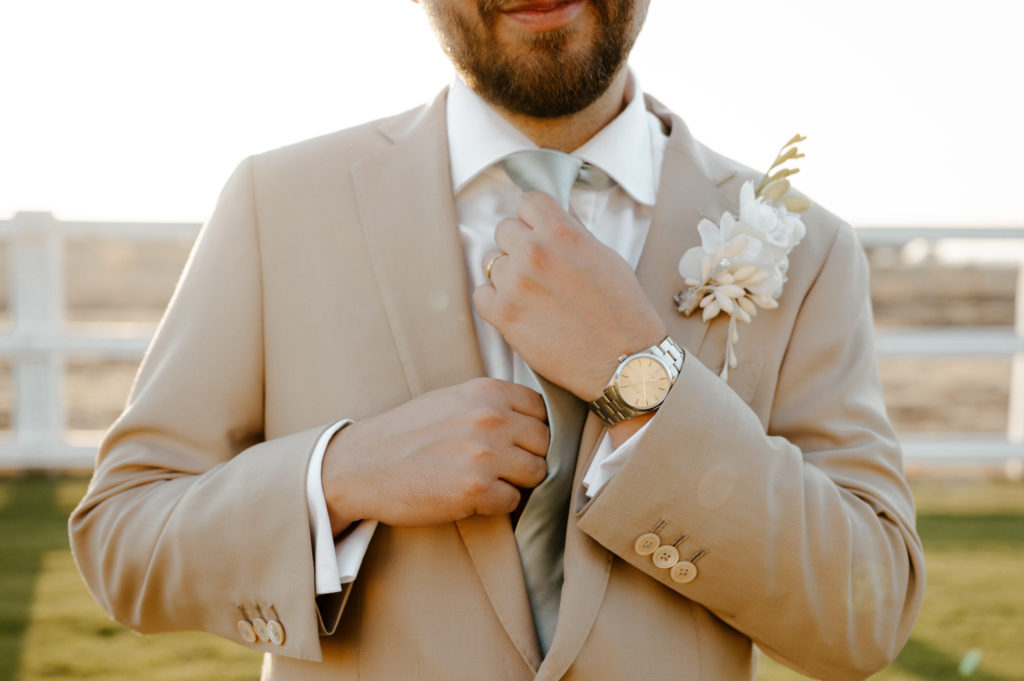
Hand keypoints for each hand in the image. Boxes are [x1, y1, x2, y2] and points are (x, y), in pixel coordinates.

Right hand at [321, 378, 548, 533]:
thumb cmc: (405, 434)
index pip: (540, 410)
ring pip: (536, 473)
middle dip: (526, 457)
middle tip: (498, 467)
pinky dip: (496, 505)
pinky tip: (470, 498)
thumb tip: (531, 421)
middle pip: (543, 443)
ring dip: (515, 483)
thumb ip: (490, 403)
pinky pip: (513, 501)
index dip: (530, 429)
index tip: (513, 441)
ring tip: (484, 482)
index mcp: (486, 392)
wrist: (361, 465)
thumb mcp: (450, 399)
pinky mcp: (476, 490)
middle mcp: (490, 418)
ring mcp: (485, 454)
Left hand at [473, 191, 666, 400]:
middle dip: (519, 246)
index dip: (533, 218)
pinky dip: (495, 302)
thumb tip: (552, 222)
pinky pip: (481, 295)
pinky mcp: (503, 315)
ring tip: (535, 296)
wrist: (624, 361)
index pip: (527, 202)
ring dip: (509, 276)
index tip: (537, 230)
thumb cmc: (622, 313)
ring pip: (492, 264)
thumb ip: (573, 234)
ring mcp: (515, 283)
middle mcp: (534, 253)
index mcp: (561, 232)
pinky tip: (519, 310)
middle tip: (539, 269)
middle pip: (504, 230)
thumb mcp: (605, 257)